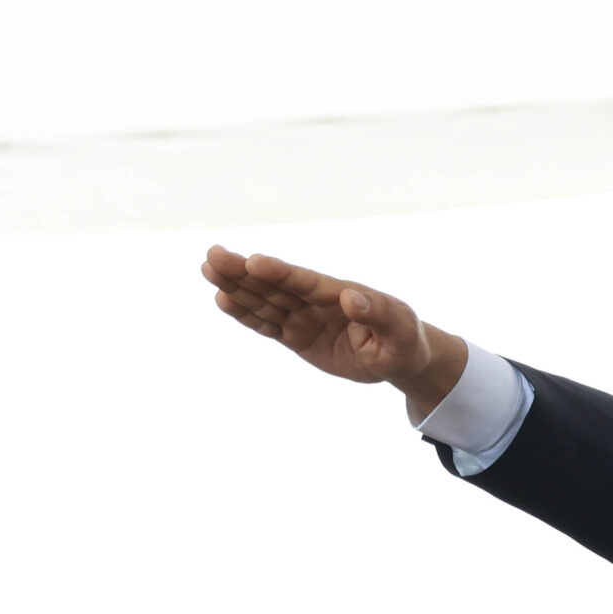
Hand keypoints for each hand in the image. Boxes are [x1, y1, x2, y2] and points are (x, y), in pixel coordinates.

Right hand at [201, 248, 469, 418]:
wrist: (399, 357)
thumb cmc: (404, 340)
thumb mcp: (400, 330)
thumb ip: (378, 314)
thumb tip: (352, 298)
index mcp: (339, 294)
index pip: (304, 282)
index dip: (279, 273)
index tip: (254, 262)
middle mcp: (316, 301)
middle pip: (275, 285)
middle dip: (244, 272)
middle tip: (213, 256)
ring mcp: (304, 317)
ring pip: (265, 302)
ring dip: (237, 288)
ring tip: (208, 271)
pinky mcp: (297, 336)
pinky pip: (268, 325)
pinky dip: (247, 316)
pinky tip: (223, 301)